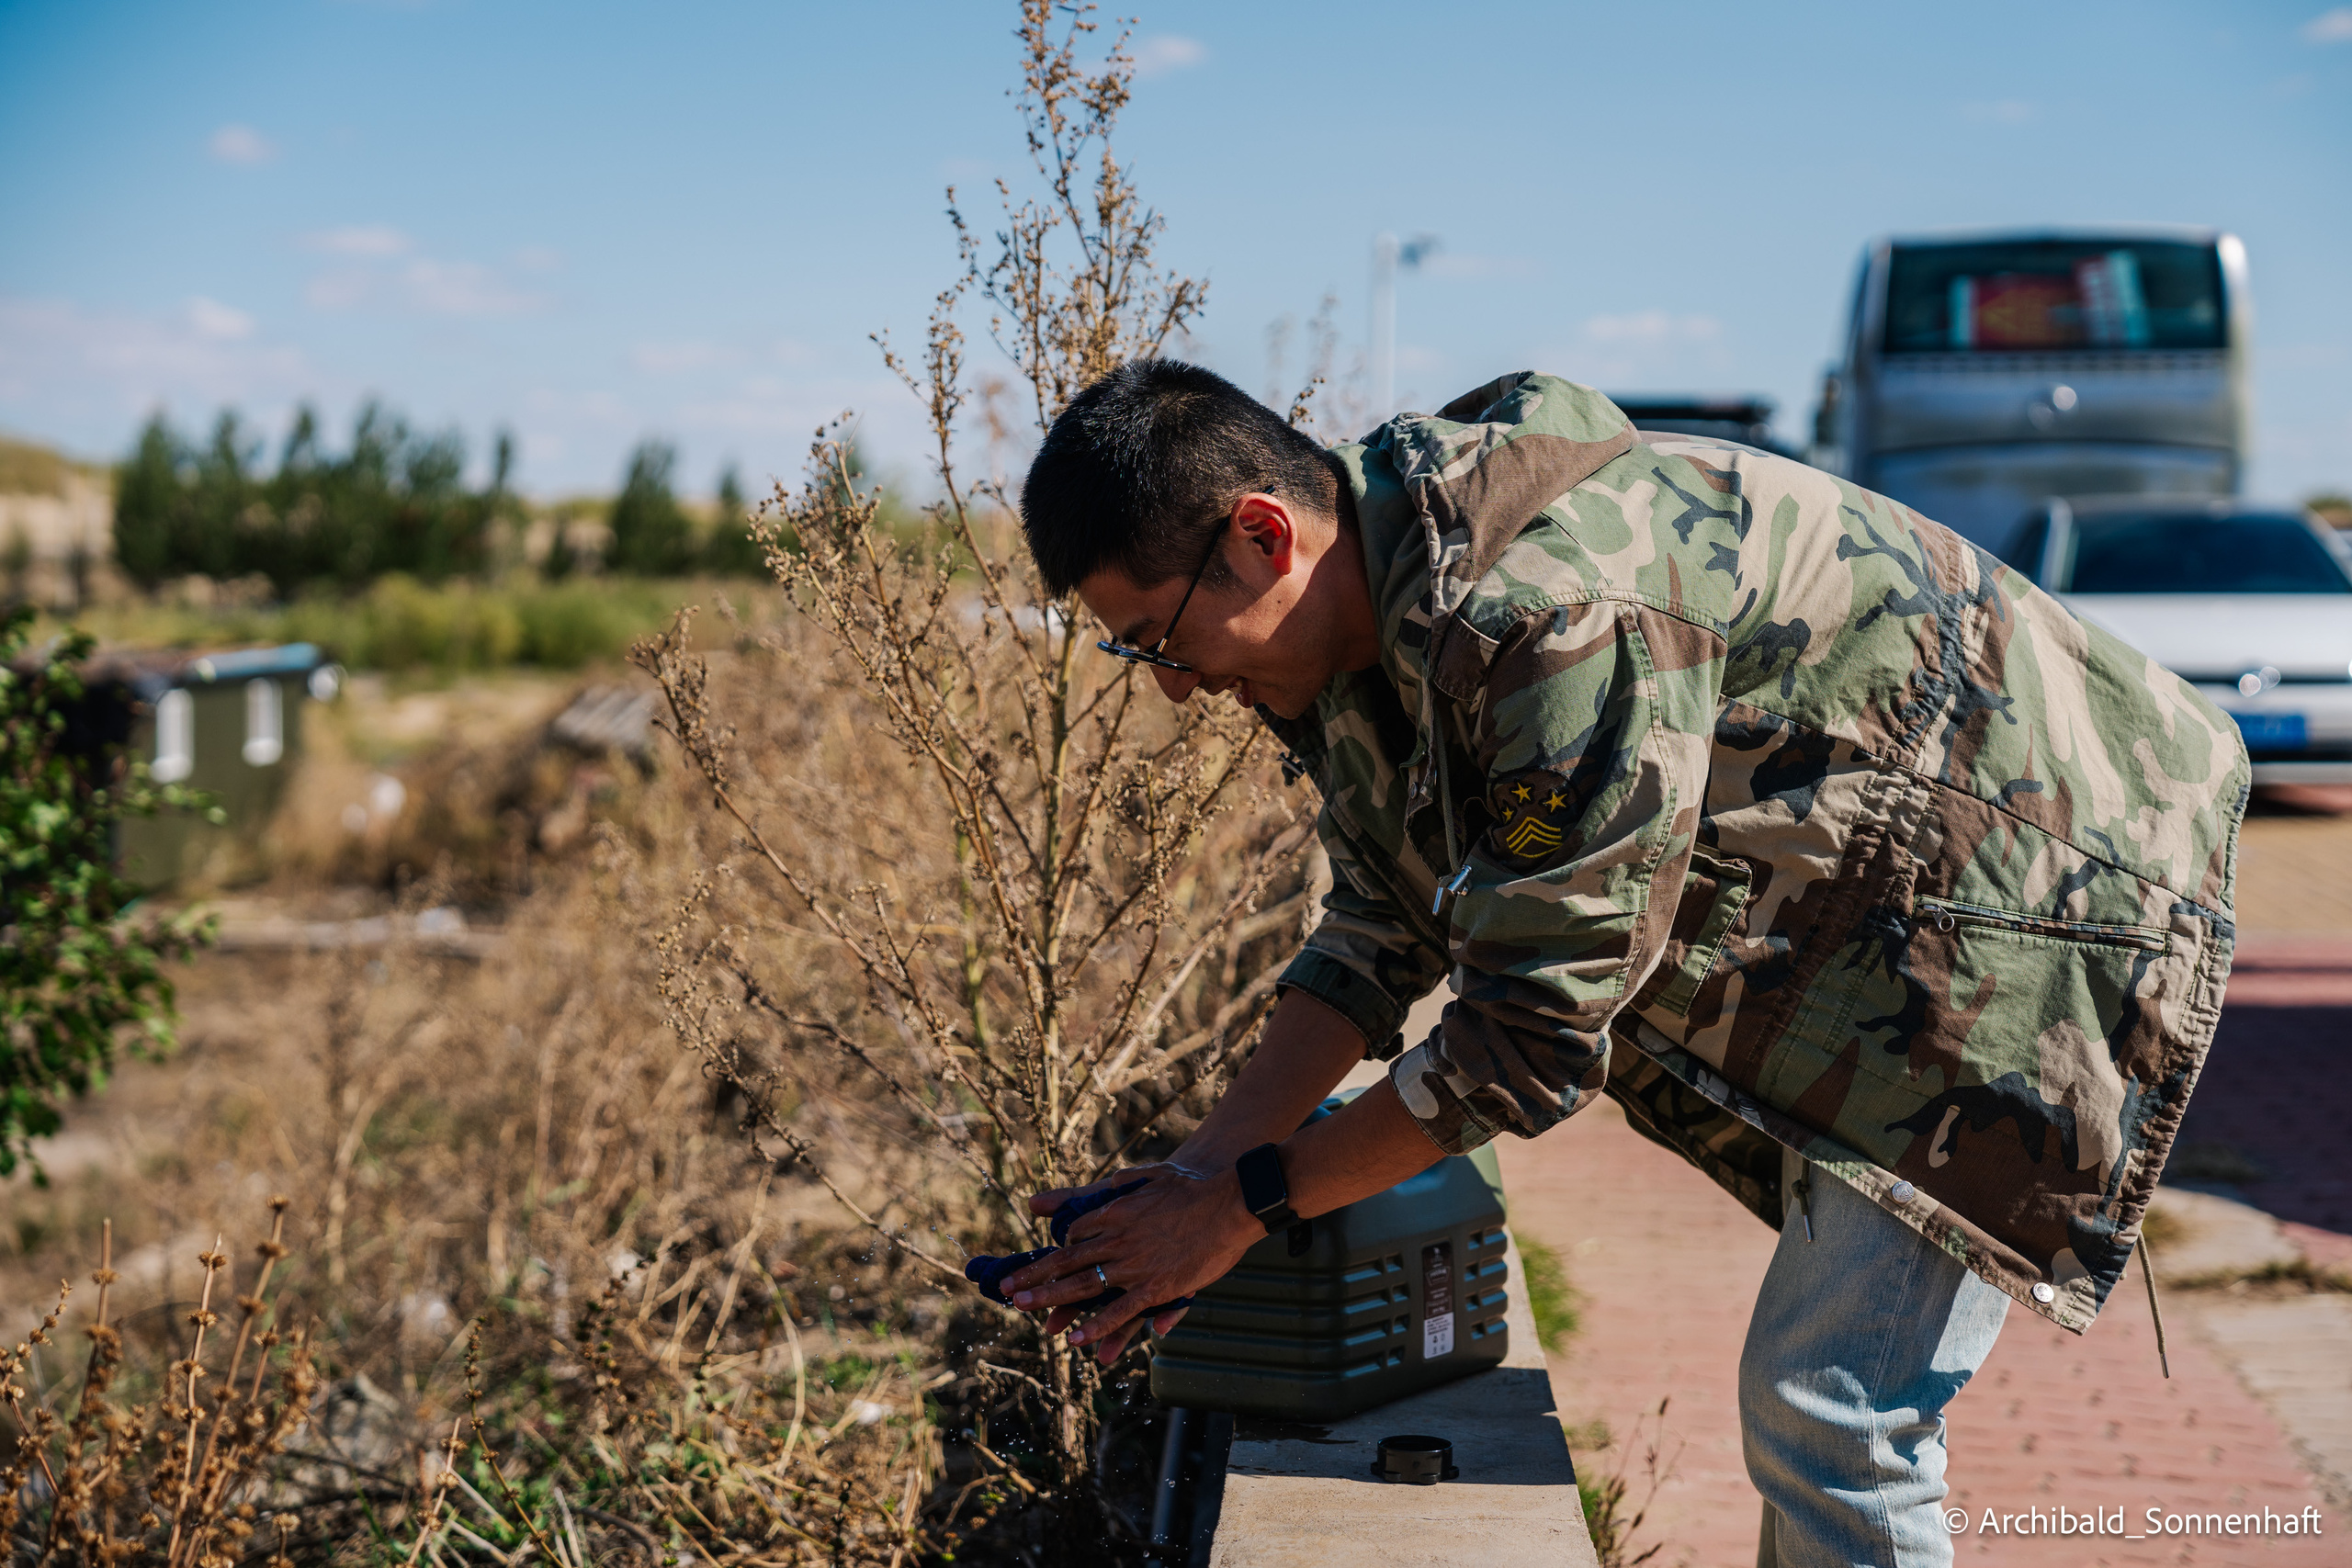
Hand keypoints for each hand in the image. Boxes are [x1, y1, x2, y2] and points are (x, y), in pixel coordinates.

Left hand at [1002, 1165, 1259, 1365]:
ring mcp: (1135, 1266)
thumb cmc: (1193, 1188)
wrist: (1229, 1203)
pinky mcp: (1157, 1287)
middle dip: (1035, 1277)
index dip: (1055, 1251)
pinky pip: (1121, 1310)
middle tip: (1008, 1291)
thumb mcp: (1149, 1176)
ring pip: (1085, 1286)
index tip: (1038, 1263)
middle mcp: (1117, 1240)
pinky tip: (1077, 1338)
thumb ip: (1121, 1183)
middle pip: (1067, 1261)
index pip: (1074, 1234)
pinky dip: (1098, 1325)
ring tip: (1024, 1310)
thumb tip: (1106, 1185)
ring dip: (1052, 1300)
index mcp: (1114, 1213)